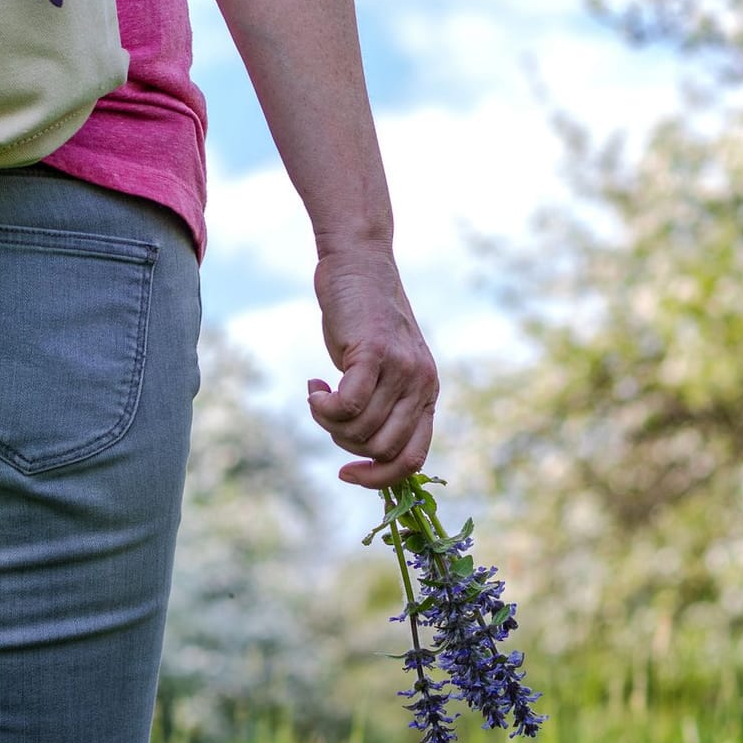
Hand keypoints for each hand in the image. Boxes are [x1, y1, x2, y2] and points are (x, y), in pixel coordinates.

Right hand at [305, 245, 437, 488]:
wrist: (359, 265)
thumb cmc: (362, 321)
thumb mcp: (382, 370)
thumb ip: (383, 406)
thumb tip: (365, 453)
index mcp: (427, 394)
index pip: (413, 459)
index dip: (379, 477)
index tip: (347, 473)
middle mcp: (421, 384)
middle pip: (381, 448)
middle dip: (344, 442)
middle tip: (327, 413)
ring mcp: (402, 368)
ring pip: (361, 429)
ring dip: (328, 421)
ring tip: (319, 394)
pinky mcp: (375, 352)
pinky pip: (349, 404)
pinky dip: (324, 407)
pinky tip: (314, 388)